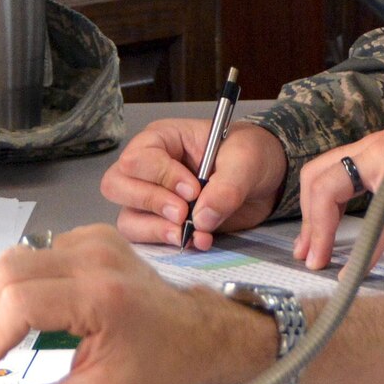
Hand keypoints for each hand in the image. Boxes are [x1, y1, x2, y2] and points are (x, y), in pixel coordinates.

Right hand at [0, 225, 270, 383]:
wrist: (203, 334)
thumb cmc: (165, 364)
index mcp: (102, 296)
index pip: (22, 302)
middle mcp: (97, 259)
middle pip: (11, 270)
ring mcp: (96, 243)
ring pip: (21, 257)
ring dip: (3, 297)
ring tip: (4, 335)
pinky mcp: (95, 239)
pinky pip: (42, 251)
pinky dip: (27, 280)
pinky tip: (35, 310)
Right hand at [100, 117, 286, 248]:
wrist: (266, 182)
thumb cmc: (251, 155)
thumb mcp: (246, 160)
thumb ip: (227, 186)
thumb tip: (202, 218)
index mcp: (163, 139)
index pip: (138, 158)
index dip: (162, 177)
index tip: (194, 190)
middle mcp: (149, 168)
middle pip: (117, 185)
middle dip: (150, 202)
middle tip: (183, 213)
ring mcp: (153, 198)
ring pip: (127, 217)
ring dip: (155, 229)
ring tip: (186, 232)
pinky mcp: (163, 223)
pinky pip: (146, 239)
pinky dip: (168, 244)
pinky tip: (199, 241)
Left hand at [293, 115, 383, 271]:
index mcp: (378, 146)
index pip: (328, 168)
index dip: (313, 206)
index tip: (311, 242)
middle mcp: (373, 147)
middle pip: (316, 175)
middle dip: (306, 217)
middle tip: (306, 254)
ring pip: (329, 187)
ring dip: (320, 228)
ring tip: (318, 261)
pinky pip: (377, 217)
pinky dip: (366, 248)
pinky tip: (358, 272)